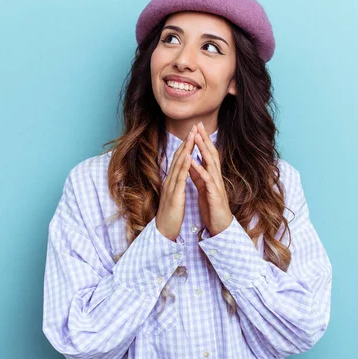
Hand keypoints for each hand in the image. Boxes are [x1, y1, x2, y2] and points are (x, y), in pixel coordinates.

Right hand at [155, 125, 196, 240]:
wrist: (164, 231)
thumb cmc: (171, 215)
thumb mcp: (175, 195)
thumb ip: (177, 183)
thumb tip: (181, 173)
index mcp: (172, 181)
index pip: (179, 159)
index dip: (186, 145)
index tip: (193, 133)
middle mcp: (170, 181)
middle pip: (178, 157)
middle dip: (186, 141)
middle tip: (193, 127)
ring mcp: (171, 187)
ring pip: (178, 164)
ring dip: (185, 149)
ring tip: (192, 136)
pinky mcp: (174, 196)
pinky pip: (179, 179)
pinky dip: (184, 166)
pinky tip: (188, 156)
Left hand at [188, 122, 232, 235]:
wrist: (220, 226)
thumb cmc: (212, 208)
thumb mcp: (203, 189)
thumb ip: (199, 176)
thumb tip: (192, 163)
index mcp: (212, 176)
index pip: (208, 154)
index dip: (203, 141)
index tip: (197, 127)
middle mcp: (216, 177)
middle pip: (211, 154)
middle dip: (205, 139)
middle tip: (199, 125)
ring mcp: (217, 185)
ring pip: (211, 164)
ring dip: (204, 150)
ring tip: (197, 138)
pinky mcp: (215, 194)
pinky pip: (207, 180)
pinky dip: (200, 170)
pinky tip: (194, 163)